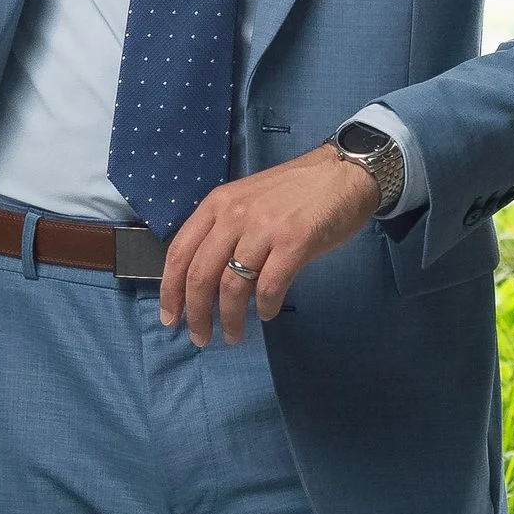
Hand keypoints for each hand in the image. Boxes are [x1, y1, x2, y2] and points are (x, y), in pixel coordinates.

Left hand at [159, 144, 380, 348]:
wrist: (343, 174)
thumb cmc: (295, 192)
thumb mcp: (248, 202)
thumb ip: (225, 234)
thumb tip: (207, 283)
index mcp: (217, 204)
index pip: (179, 252)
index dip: (170, 291)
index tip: (171, 318)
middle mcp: (234, 215)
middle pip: (200, 275)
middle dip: (196, 315)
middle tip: (201, 338)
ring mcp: (264, 228)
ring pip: (232, 287)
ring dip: (229, 319)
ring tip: (233, 335)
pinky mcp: (294, 242)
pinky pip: (269, 287)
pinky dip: (264, 308)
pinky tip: (266, 314)